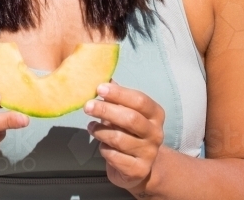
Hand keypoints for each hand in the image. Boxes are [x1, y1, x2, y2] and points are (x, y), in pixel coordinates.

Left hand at [83, 79, 164, 193]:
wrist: (138, 167)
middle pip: (131, 119)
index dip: (119, 93)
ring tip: (91, 127)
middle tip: (87, 106)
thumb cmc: (128, 132)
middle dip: (106, 110)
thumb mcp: (125, 111)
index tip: (99, 88)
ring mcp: (149, 153)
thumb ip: (115, 96)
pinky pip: (114, 156)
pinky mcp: (138, 170)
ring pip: (119, 139)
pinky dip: (104, 149)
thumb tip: (100, 74)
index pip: (140, 100)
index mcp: (155, 114)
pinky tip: (102, 146)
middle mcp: (156, 133)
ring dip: (100, 131)